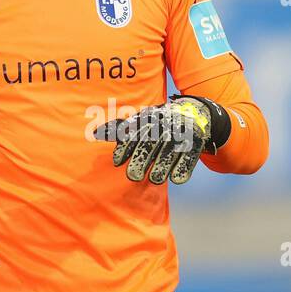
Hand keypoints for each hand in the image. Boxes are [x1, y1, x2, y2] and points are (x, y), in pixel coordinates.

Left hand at [93, 96, 230, 184]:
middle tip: (132, 176)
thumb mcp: (141, 121)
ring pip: (169, 151)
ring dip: (162, 166)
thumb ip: (119, 129)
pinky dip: (183, 168)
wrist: (195, 112)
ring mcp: (182, 132)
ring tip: (154, 179)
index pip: (134, 132)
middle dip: (141, 159)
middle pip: (151, 143)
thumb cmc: (160, 121)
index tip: (116, 161)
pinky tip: (176, 179)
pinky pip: (189, 156)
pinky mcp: (197, 142)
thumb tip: (94, 133)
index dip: (124, 147)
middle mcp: (165, 123)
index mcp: (150, 117)